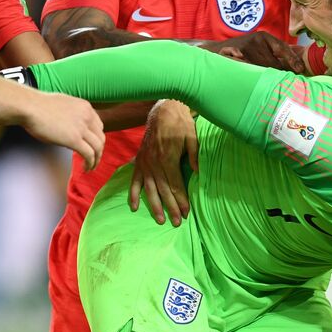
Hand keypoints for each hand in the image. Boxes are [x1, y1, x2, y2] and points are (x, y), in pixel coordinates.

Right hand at [23, 93, 105, 169]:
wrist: (30, 106)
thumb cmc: (39, 106)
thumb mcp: (63, 106)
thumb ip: (72, 116)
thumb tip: (71, 128)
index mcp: (85, 107)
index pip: (99, 126)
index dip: (96, 138)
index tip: (91, 146)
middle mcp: (87, 116)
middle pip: (101, 138)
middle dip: (99, 151)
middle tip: (93, 160)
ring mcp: (81, 128)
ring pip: (98, 148)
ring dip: (96, 160)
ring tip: (90, 167)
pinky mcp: (74, 139)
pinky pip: (89, 155)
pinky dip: (90, 163)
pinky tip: (85, 168)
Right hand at [129, 100, 196, 225]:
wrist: (163, 110)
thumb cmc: (180, 123)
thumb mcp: (192, 137)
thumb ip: (194, 156)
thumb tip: (198, 173)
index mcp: (168, 158)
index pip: (175, 185)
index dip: (181, 200)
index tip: (187, 213)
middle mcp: (154, 163)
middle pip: (163, 190)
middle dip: (171, 208)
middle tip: (177, 222)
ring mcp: (145, 163)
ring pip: (150, 189)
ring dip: (155, 206)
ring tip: (160, 220)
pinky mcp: (139, 161)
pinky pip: (135, 180)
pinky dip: (133, 194)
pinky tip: (134, 207)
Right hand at [206, 30, 305, 72]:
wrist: (215, 50)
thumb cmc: (242, 52)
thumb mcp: (259, 47)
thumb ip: (276, 53)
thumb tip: (297, 65)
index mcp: (264, 36)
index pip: (282, 47)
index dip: (292, 59)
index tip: (300, 69)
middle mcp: (256, 39)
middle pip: (273, 61)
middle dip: (278, 72)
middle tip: (284, 81)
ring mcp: (245, 46)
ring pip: (261, 67)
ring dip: (264, 75)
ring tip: (264, 80)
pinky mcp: (235, 53)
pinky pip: (247, 66)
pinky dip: (248, 69)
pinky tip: (247, 71)